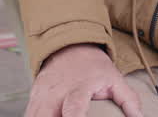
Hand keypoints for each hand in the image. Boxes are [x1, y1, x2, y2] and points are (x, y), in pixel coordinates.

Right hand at [26, 43, 142, 116]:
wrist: (70, 47)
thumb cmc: (94, 68)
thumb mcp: (115, 79)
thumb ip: (128, 99)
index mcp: (80, 87)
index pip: (75, 107)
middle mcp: (58, 91)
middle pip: (46, 114)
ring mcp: (43, 94)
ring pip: (34, 115)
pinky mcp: (33, 96)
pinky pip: (29, 114)